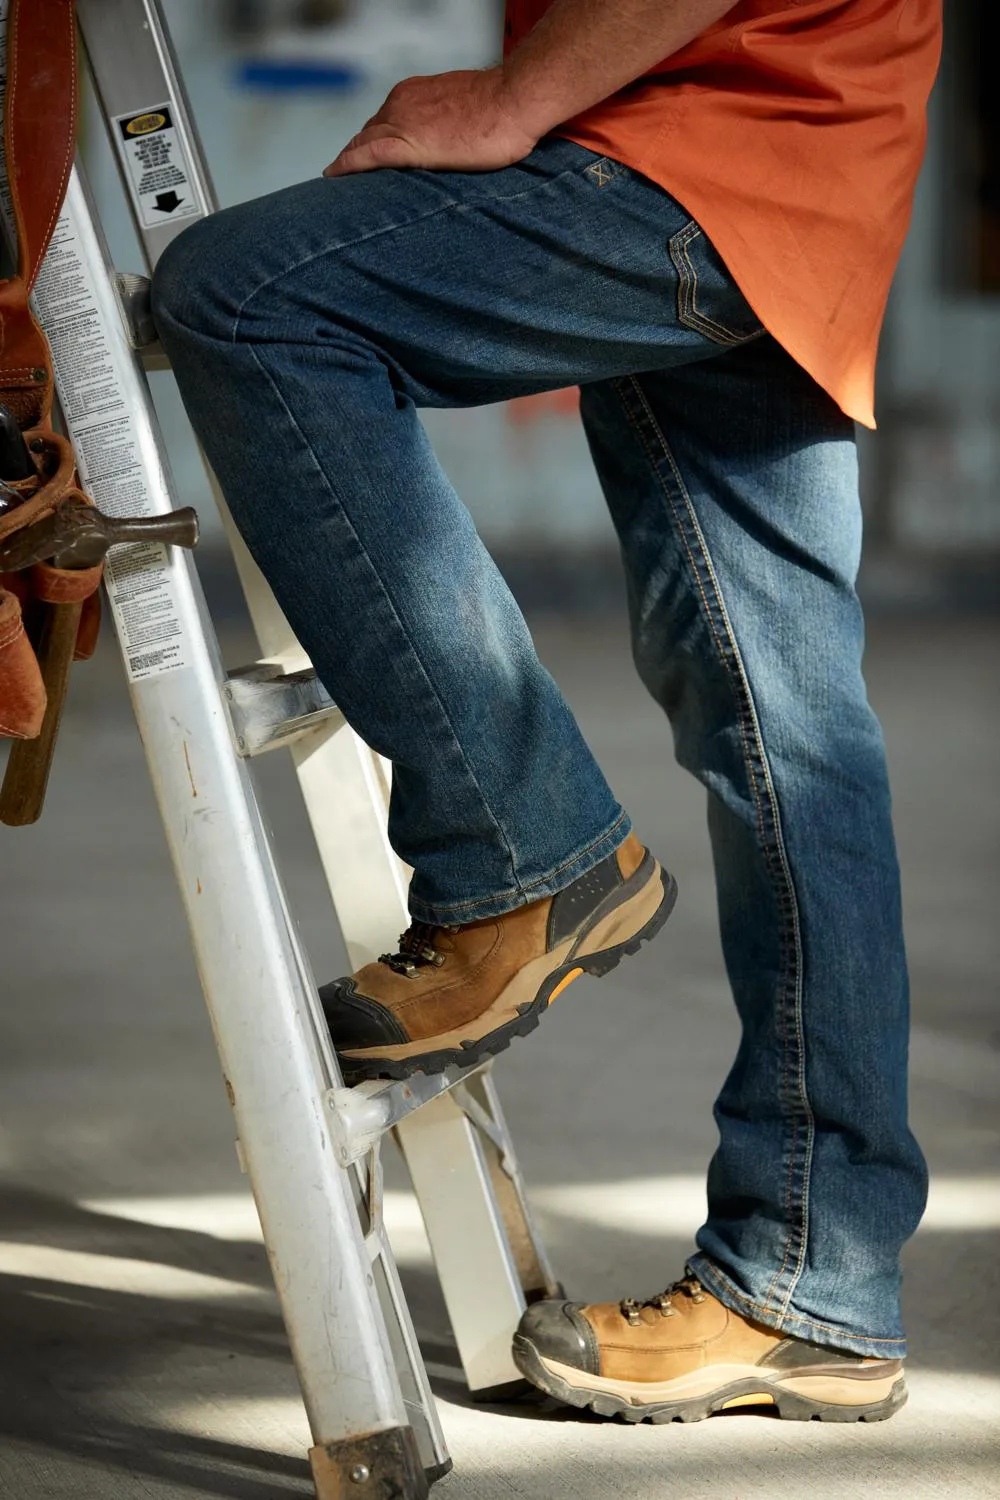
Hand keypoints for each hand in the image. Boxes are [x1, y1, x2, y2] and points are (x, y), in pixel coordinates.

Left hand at [323, 67, 540, 176]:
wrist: (513, 100)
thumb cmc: (502, 109)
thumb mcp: (467, 110)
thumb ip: (449, 122)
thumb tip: (451, 139)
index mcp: (414, 94)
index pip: (383, 121)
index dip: (370, 141)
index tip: (362, 157)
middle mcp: (401, 104)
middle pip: (368, 133)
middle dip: (356, 153)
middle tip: (346, 176)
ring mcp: (402, 122)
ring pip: (363, 144)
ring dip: (350, 163)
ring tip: (340, 183)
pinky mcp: (407, 144)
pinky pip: (366, 156)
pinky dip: (348, 166)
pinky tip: (334, 176)